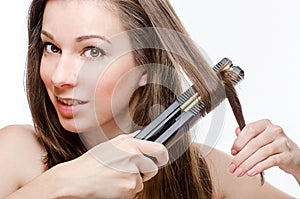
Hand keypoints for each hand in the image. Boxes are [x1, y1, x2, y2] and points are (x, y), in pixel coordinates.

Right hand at [50, 132, 168, 198]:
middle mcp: (134, 157)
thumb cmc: (90, 163)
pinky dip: (124, 191)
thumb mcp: (109, 144)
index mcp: (130, 144)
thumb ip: (128, 139)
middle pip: (152, 169)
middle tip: (128, 173)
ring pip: (141, 183)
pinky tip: (112, 186)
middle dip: (144, 173)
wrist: (76, 180)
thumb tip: (140, 136)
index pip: (158, 149)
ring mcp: (132, 173)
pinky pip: (132, 192)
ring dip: (131, 183)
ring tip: (114, 178)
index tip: (161, 159)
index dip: (162, 156)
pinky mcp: (128, 188)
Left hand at [228, 119, 299, 178]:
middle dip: (240, 157)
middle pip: (253, 144)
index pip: (249, 130)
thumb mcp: (259, 137)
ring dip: (247, 164)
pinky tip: (251, 172)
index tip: (232, 152)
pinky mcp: (287, 155)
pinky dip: (259, 167)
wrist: (293, 155)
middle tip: (232, 167)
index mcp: (265, 124)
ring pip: (261, 153)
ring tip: (239, 171)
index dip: (239, 141)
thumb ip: (247, 135)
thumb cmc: (272, 144)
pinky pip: (270, 161)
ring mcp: (282, 143)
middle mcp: (274, 131)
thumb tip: (236, 131)